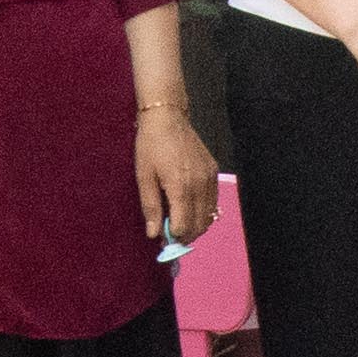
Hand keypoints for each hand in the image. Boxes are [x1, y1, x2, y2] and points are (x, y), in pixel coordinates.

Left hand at [134, 106, 219, 244]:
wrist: (168, 118)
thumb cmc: (151, 146)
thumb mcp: (144, 177)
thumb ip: (151, 207)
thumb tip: (154, 234)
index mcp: (180, 187)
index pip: (183, 226)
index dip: (173, 237)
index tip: (162, 239)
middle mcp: (199, 184)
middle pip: (199, 224)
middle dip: (185, 235)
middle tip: (170, 234)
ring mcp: (210, 178)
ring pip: (209, 215)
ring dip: (195, 225)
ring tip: (179, 221)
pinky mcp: (213, 172)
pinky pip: (213, 201)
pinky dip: (203, 211)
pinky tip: (189, 207)